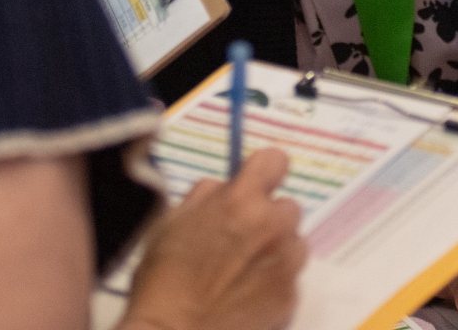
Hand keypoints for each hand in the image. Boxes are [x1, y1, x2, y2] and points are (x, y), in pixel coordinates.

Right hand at [122, 148, 306, 329]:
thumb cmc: (163, 280)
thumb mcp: (172, 221)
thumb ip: (206, 196)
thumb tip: (224, 186)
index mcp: (240, 201)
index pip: (275, 160)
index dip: (265, 171)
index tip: (257, 183)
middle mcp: (271, 226)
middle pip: (287, 206)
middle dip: (267, 218)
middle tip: (242, 238)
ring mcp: (285, 263)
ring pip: (294, 243)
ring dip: (276, 250)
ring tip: (244, 270)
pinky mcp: (289, 297)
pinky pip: (290, 278)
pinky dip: (274, 282)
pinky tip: (247, 295)